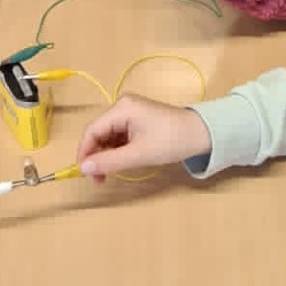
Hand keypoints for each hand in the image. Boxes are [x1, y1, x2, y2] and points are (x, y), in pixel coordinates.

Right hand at [76, 94, 211, 181]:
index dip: (84, 153)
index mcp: (121, 108)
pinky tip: (120, 163)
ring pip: (107, 136)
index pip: (91, 131)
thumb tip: (82, 169)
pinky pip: (119, 137)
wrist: (202, 134)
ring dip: (106, 155)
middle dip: (96, 156)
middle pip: (98, 133)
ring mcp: (130, 112)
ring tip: (110, 173)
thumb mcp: (138, 154)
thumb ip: (108, 162)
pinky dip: (116, 151)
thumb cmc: (171, 141)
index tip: (84, 174)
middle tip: (99, 179)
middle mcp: (122, 106)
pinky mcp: (138, 121)